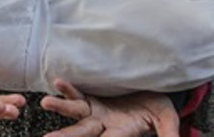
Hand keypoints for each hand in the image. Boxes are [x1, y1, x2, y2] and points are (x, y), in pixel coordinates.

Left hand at [40, 78, 178, 136]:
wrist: (151, 92)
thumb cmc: (159, 107)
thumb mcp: (167, 119)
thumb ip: (168, 132)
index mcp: (121, 133)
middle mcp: (104, 125)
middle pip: (83, 132)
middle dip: (66, 136)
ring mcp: (95, 111)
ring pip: (75, 111)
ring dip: (60, 107)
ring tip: (45, 102)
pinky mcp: (92, 97)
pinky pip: (78, 93)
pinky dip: (68, 89)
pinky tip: (58, 82)